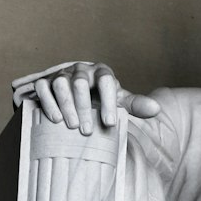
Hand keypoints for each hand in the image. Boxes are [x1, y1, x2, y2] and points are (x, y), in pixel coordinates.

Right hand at [31, 62, 160, 133]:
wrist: (76, 95)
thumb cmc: (100, 98)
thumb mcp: (118, 101)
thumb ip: (135, 105)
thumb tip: (156, 109)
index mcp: (101, 72)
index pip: (106, 80)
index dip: (108, 101)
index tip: (109, 123)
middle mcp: (80, 70)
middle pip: (81, 82)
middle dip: (84, 107)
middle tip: (87, 130)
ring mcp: (62, 75)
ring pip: (61, 83)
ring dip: (66, 105)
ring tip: (72, 126)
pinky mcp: (45, 82)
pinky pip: (43, 87)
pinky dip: (48, 102)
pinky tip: (55, 119)